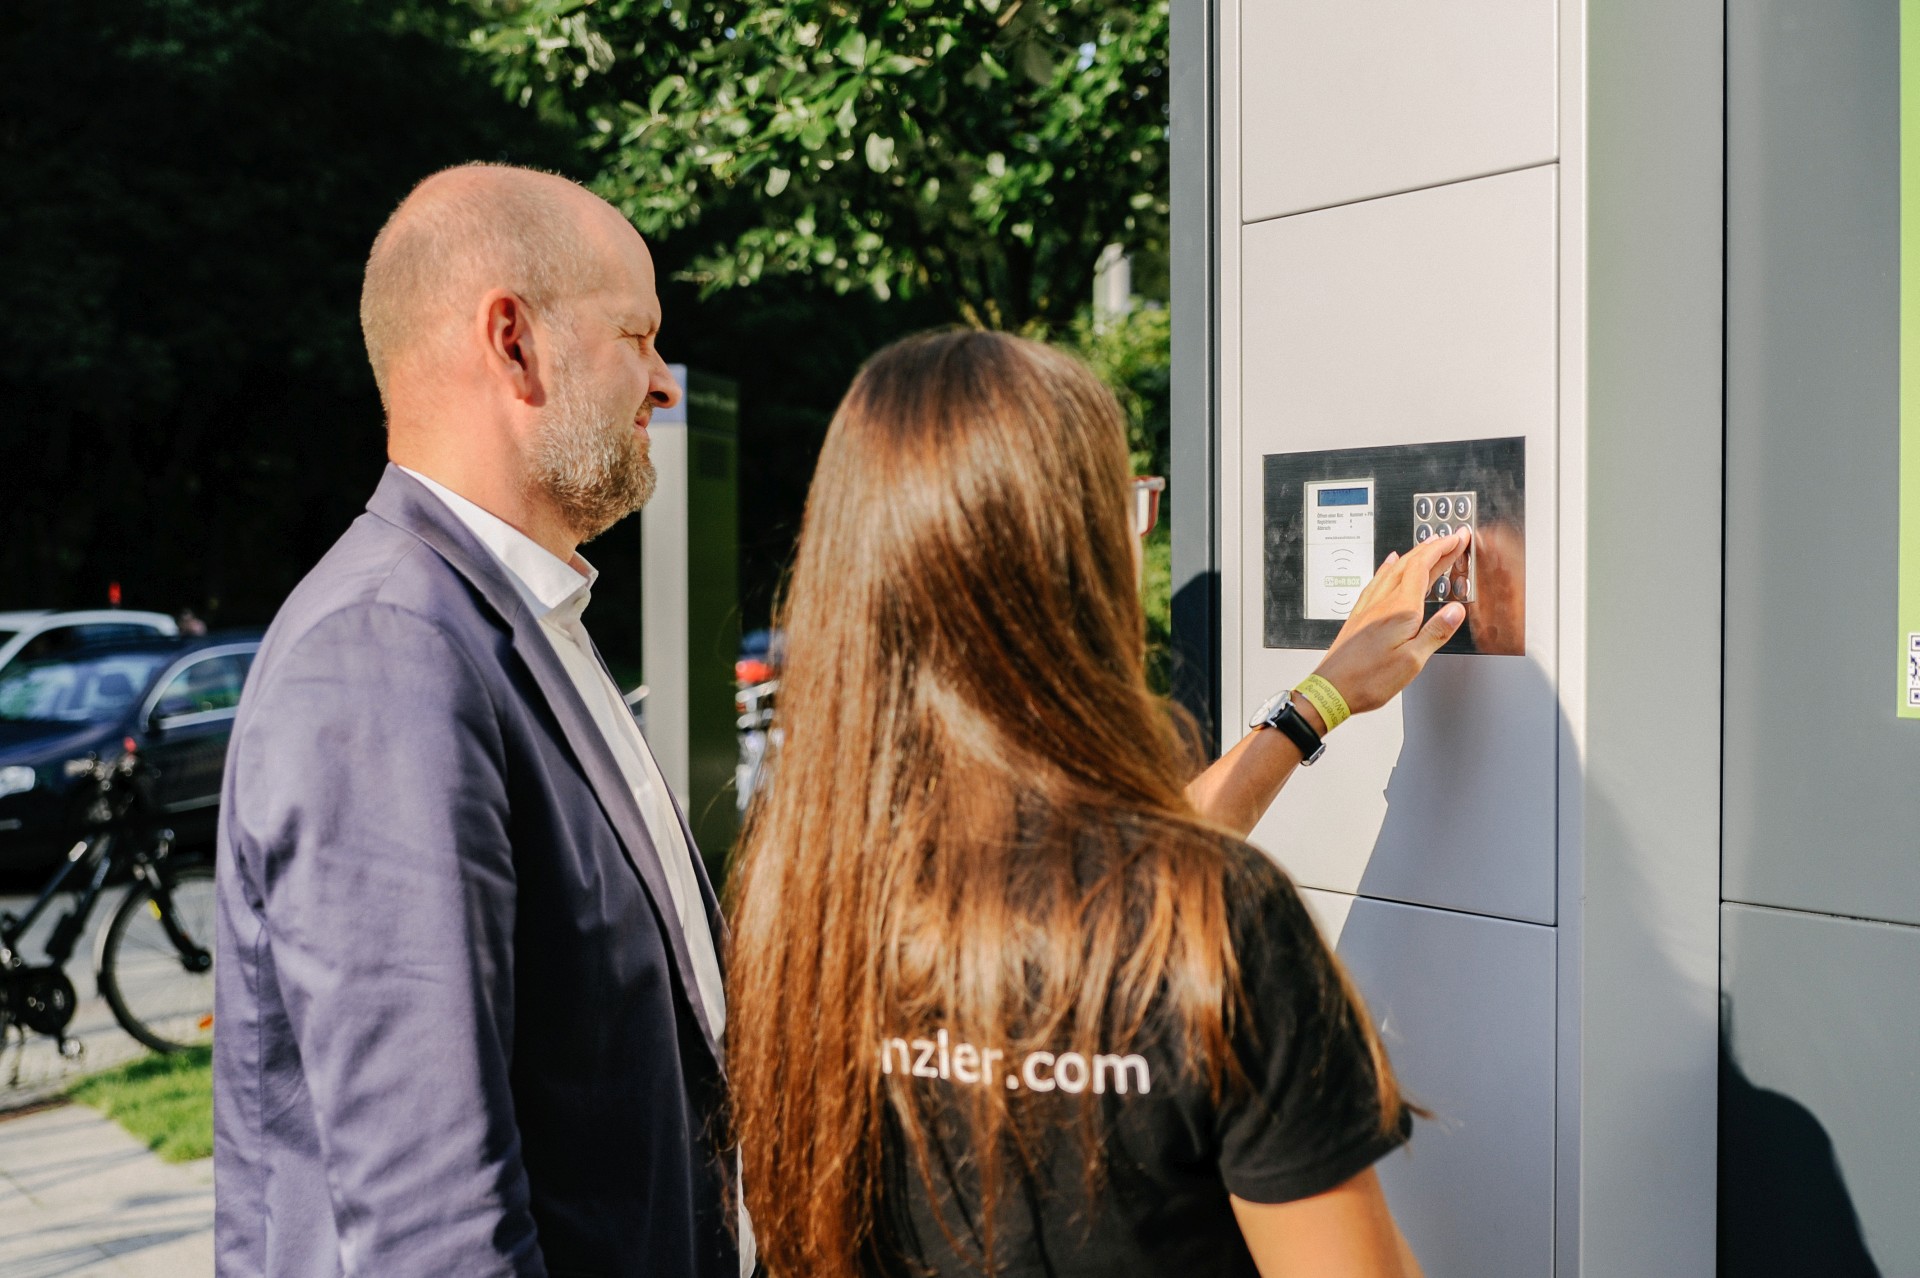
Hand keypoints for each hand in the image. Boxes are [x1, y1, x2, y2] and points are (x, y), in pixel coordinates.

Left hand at [1309, 529, 1469, 724]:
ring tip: (1428, 547)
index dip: (1442, 549)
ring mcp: (1368, 607)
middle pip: (1409, 563)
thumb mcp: (1412, 661)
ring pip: (1393, 570)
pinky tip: (1389, 565)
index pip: (1423, 567)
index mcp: (1399, 609)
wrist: (1331, 689)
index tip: (1457, 538)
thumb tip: (1455, 611)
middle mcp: (1382, 602)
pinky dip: (1389, 567)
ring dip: (1413, 555)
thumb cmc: (1368, 680)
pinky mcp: (1359, 615)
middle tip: (1450, 539)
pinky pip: (1377, 581)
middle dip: (1432, 547)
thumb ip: (1435, 632)